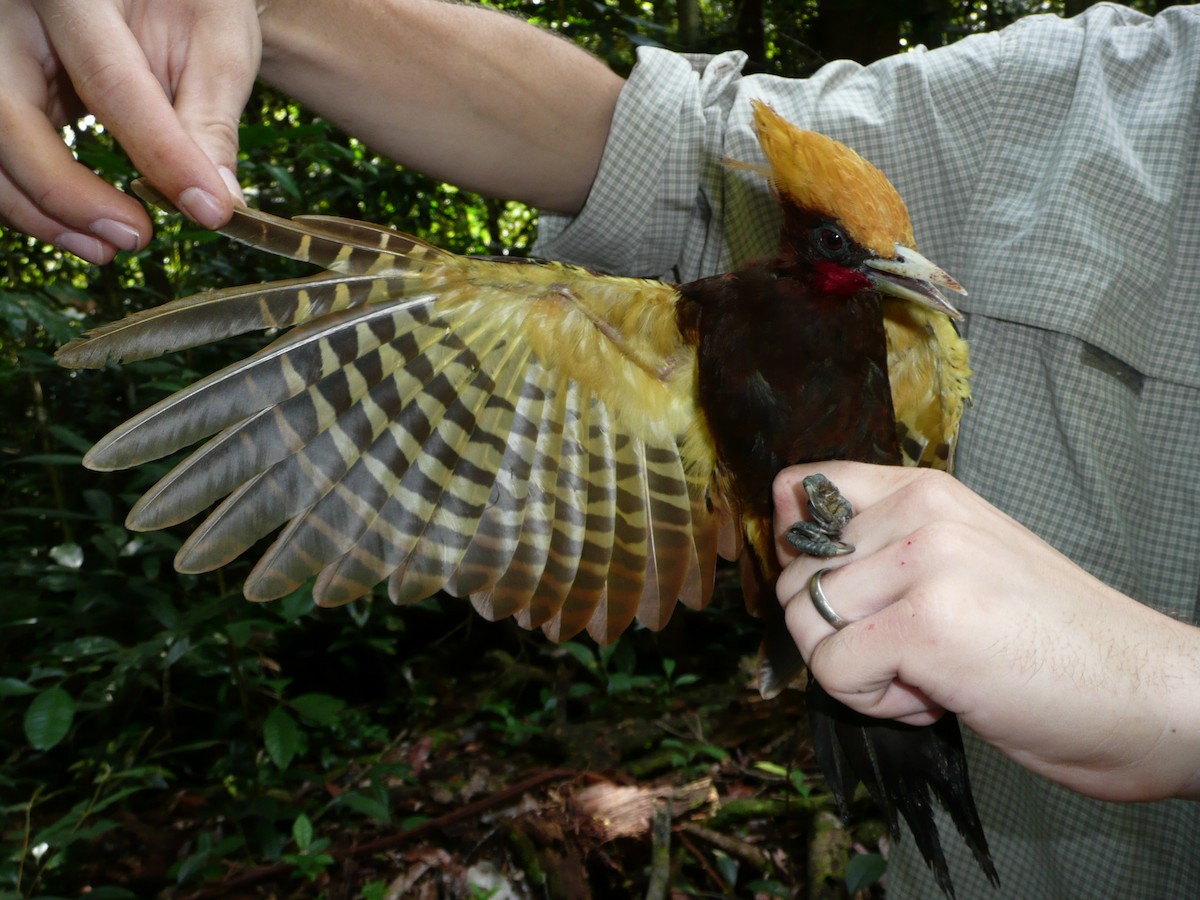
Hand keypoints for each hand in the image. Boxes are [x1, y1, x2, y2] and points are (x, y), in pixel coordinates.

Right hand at [0, 0, 259, 262]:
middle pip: (8, 116)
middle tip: (134, 238)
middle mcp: (11, 12)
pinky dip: (34, 199)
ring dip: (42, 211)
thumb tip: (219, 201)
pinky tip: (84, 227)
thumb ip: (209, 118)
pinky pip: (0, 151)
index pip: (111, 81)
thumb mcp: (216, 41)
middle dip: (67, 195)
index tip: (209, 209)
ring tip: (110, 247)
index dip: (161, 154)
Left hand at [773, 461, 1199, 801]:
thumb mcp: (961, 563)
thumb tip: (784, 537)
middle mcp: (921, 513)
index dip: (797, 551)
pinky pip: (833, 671)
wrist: (1149, 695)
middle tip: (914, 650)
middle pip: (794, 577)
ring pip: (806, 625)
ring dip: (860, 671)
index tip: (843, 593)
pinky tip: (941, 698)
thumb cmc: (1052, 640)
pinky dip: (875, 703)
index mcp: (926, 491)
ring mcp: (923, 563)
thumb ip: (881, 547)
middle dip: (837, 633)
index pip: (803, 489)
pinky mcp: (926, 623)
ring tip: (935, 672)